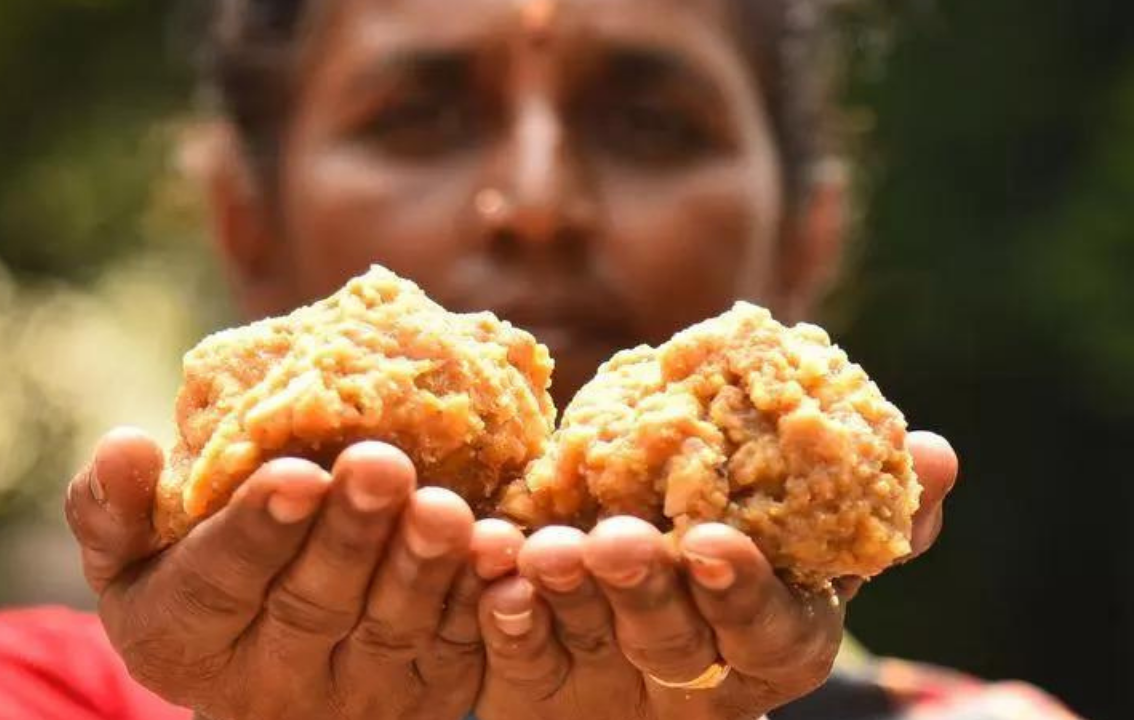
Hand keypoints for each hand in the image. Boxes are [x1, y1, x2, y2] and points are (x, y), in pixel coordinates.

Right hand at [65, 428, 524, 719]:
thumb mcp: (130, 555)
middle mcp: (268, 680)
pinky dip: (482, 598)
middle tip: (381, 464)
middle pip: (314, 603)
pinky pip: (460, 645)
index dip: (257, 530)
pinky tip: (502, 549)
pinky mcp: (426, 689)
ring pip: (393, 627)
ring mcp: (355, 691)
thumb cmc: (190, 581)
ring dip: (423, 566)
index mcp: (185, 637)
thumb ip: (114, 508)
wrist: (267, 670)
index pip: (221, 582)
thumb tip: (123, 445)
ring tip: (444, 507)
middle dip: (351, 533)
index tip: (292, 474)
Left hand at [474, 431, 958, 719]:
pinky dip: (508, 614)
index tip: (715, 542)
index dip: (745, 591)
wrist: (596, 644)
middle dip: (648, 591)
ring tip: (543, 547)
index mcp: (762, 639)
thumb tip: (937, 450)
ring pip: (591, 642)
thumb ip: (840, 507)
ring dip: (570, 590)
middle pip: (674, 641)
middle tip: (616, 542)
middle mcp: (693, 674)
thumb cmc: (714, 566)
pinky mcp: (535, 688)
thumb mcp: (777, 536)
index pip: (770, 632)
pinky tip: (494, 568)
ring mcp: (612, 688)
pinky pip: (519, 654)